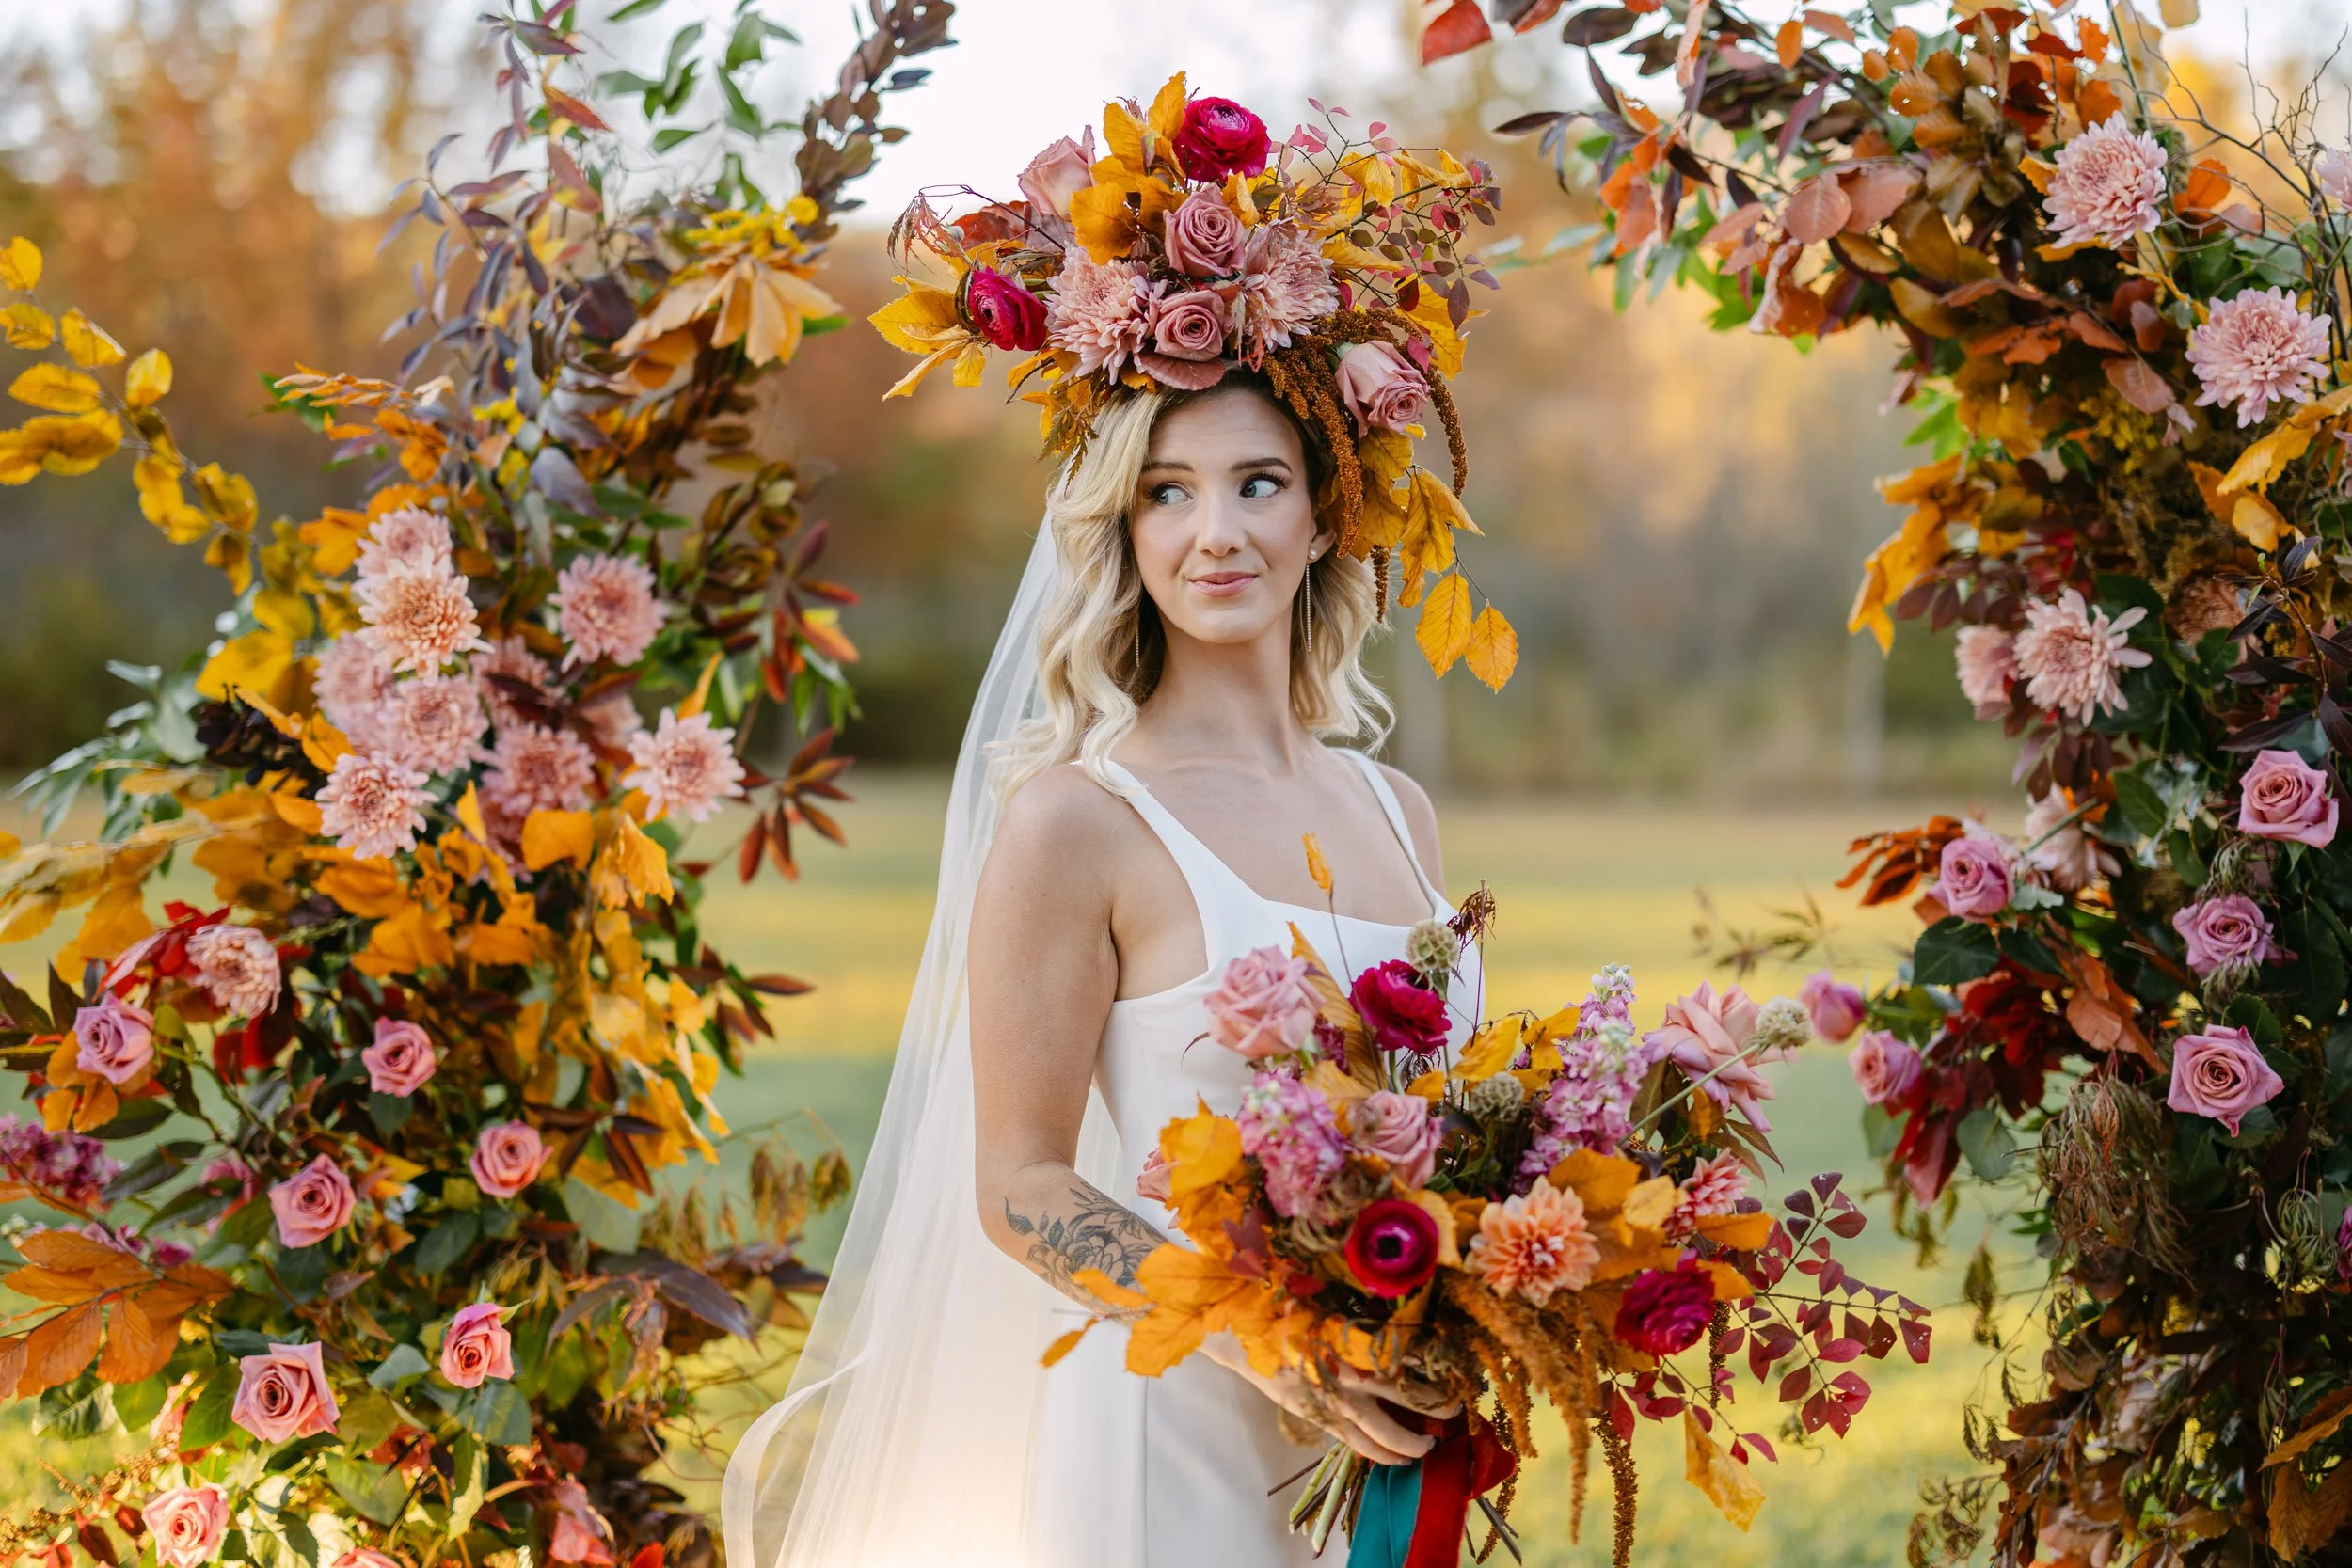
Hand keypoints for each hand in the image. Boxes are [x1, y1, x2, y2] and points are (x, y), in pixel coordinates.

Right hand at [1200, 1333, 1461, 1466]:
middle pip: (1412, 1400)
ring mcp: (1338, 1402)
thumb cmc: (1290, 1310)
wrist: (1244, 1334)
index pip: (1417, 1359)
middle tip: (1455, 1412)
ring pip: (1387, 1435)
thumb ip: (1368, 1321)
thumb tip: (1406, 1326)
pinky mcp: (1320, 1418)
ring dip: (1412, 1444)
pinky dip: (1380, 1454)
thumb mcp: (1334, 1305)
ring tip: (1427, 1446)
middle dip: (1439, 1410)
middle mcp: (1356, 1375)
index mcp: (1362, 1341)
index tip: (1458, 1370)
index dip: (1441, 1368)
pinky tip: (1394, 1456)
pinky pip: (1358, 1445)